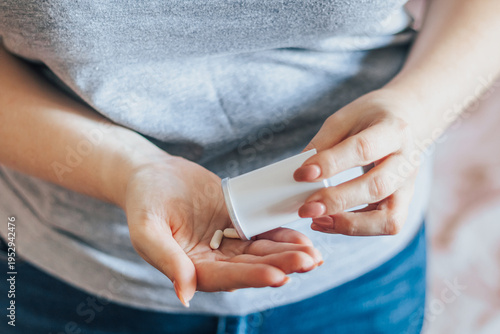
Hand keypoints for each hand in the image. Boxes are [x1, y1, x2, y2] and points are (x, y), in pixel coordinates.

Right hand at [124, 155, 322, 306]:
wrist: (151, 174)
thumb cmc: (143, 201)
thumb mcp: (146, 229)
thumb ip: (166, 259)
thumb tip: (185, 295)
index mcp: (191, 268)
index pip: (226, 277)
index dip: (252, 277)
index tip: (278, 275)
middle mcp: (213, 259)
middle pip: (251, 267)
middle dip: (280, 265)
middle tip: (309, 261)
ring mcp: (227, 241)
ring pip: (261, 251)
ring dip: (287, 253)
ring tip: (313, 254)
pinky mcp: (236, 222)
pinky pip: (261, 230)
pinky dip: (281, 234)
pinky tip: (302, 237)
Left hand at [294, 89, 420, 235]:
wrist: (406, 118)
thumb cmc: (370, 118)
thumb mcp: (345, 119)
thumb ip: (323, 145)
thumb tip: (299, 175)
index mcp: (394, 130)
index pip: (362, 149)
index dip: (330, 164)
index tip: (301, 174)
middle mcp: (407, 161)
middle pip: (377, 187)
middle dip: (338, 200)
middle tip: (306, 208)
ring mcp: (408, 186)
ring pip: (389, 218)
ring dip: (350, 224)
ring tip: (318, 220)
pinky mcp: (403, 203)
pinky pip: (385, 225)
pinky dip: (356, 228)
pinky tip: (329, 222)